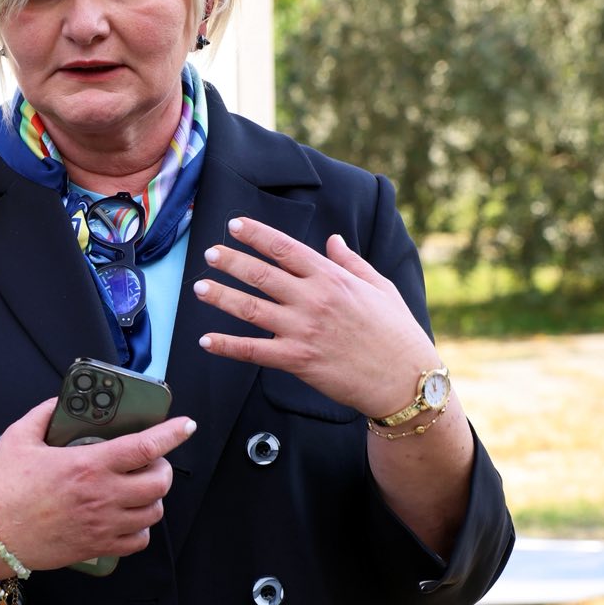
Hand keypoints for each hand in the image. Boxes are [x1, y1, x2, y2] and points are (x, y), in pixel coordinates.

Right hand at [0, 398, 196, 571]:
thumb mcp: (18, 438)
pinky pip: (138, 541)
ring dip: (152, 498)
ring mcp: (103, 524)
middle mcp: (102, 495)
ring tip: (138, 489)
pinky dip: (140, 528)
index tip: (186, 426)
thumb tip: (61, 401)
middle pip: (159, 482)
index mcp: (88, 464)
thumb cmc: (2, 486)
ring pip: (153, 512)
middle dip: (162, 468)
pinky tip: (127, 518)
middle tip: (149, 462)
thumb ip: (44, 414)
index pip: (145, 446)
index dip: (172, 434)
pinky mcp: (97, 547)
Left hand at [193, 216, 437, 419]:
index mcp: (332, 278)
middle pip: (261, 274)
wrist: (404, 379)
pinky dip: (227, 345)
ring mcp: (303, 330)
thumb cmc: (397, 333)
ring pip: (250, 308)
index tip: (234, 225)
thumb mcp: (380, 287)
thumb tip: (332, 240)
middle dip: (231, 261)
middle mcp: (313, 299)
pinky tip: (206, 340)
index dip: (256, 234)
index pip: (285, 248)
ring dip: (221, 296)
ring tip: (199, 287)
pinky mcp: (297, 360)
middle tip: (209, 253)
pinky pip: (253, 351)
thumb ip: (351, 262)